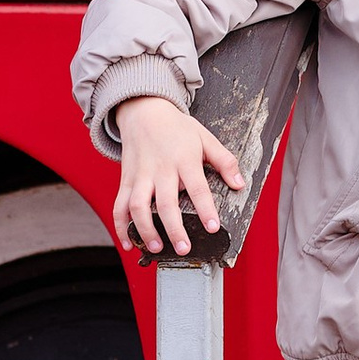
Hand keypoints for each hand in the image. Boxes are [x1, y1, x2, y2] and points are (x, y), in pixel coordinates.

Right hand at [113, 94, 246, 253]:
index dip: (205, 209)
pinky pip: (119, 205)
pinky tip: (128, 242)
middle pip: (165, 203)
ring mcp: (140, 176)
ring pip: (138, 206)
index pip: (197, 188)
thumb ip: (224, 161)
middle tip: (184, 249)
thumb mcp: (205, 137)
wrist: (143, 111)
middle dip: (174, 228)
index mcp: (184, 159)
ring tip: (156, 248)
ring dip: (145, 230)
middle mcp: (160, 169)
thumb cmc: (176, 127)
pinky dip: (120, 226)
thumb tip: (239, 184)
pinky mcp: (125, 180)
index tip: (213, 227)